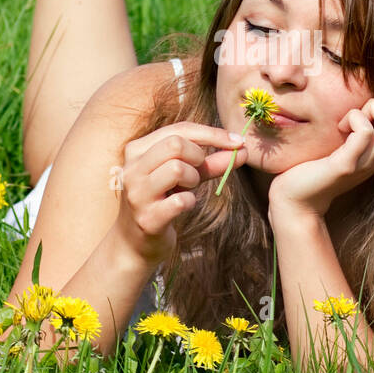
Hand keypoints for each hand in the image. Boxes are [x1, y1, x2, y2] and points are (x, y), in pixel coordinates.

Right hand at [115, 122, 247, 266]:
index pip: (180, 129)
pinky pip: (181, 201)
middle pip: (176, 144)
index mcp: (138, 150)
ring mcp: (137, 194)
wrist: (136, 242)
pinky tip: (184, 206)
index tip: (238, 141)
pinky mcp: (147, 218)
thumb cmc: (162, 201)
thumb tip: (241, 150)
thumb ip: (210, 162)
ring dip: (193, 179)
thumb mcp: (184, 176)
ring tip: (187, 189)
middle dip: (197, 157)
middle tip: (198, 172)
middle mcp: (132, 168)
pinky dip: (191, 201)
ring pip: (177, 169)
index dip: (213, 134)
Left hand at [267, 97, 373, 219]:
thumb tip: (365, 98)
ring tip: (348, 121)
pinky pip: (364, 132)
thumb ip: (362, 127)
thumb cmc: (319, 167)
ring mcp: (368, 161)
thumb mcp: (348, 145)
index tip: (366, 110)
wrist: (299, 201)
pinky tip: (339, 129)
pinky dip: (353, 119)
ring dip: (371, 109)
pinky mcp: (347, 165)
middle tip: (360, 112)